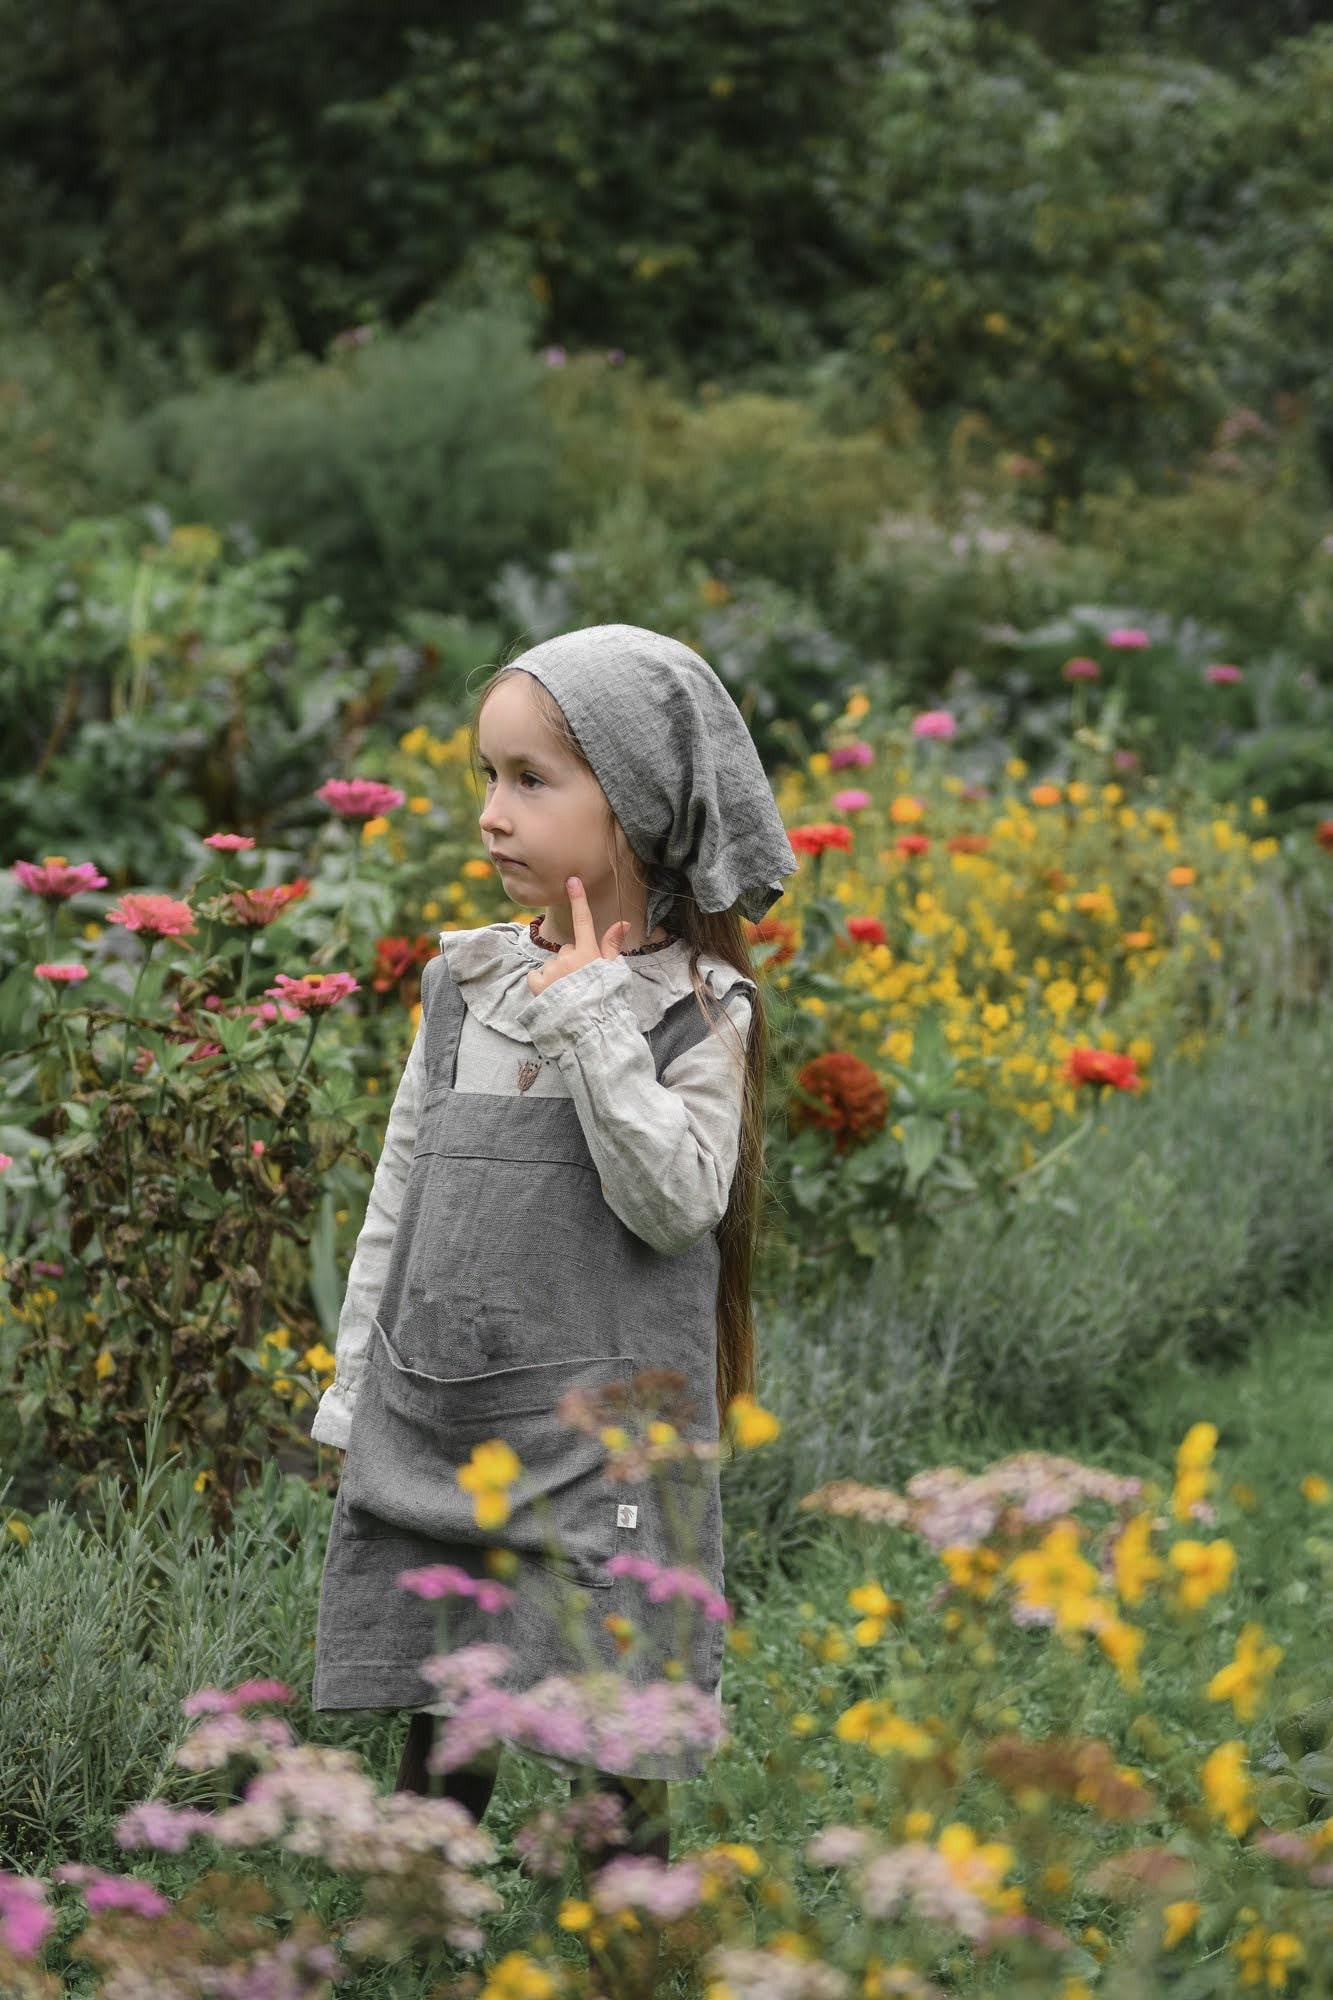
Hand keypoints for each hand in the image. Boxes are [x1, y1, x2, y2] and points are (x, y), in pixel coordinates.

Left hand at [525, 876, 629, 996]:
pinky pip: (537, 976)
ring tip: (568, 994)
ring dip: (557, 976)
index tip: (572, 880)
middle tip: (581, 983)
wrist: (589, 1028)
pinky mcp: (538, 984)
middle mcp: (569, 958)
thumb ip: (612, 945)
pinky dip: (541, 984)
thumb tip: (622, 921)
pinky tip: (552, 995)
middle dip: (571, 962)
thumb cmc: (605, 1000)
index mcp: (589, 954)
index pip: (583, 921)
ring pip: (552, 964)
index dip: (578, 899)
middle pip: (567, 950)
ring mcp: (552, 971)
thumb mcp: (612, 972)